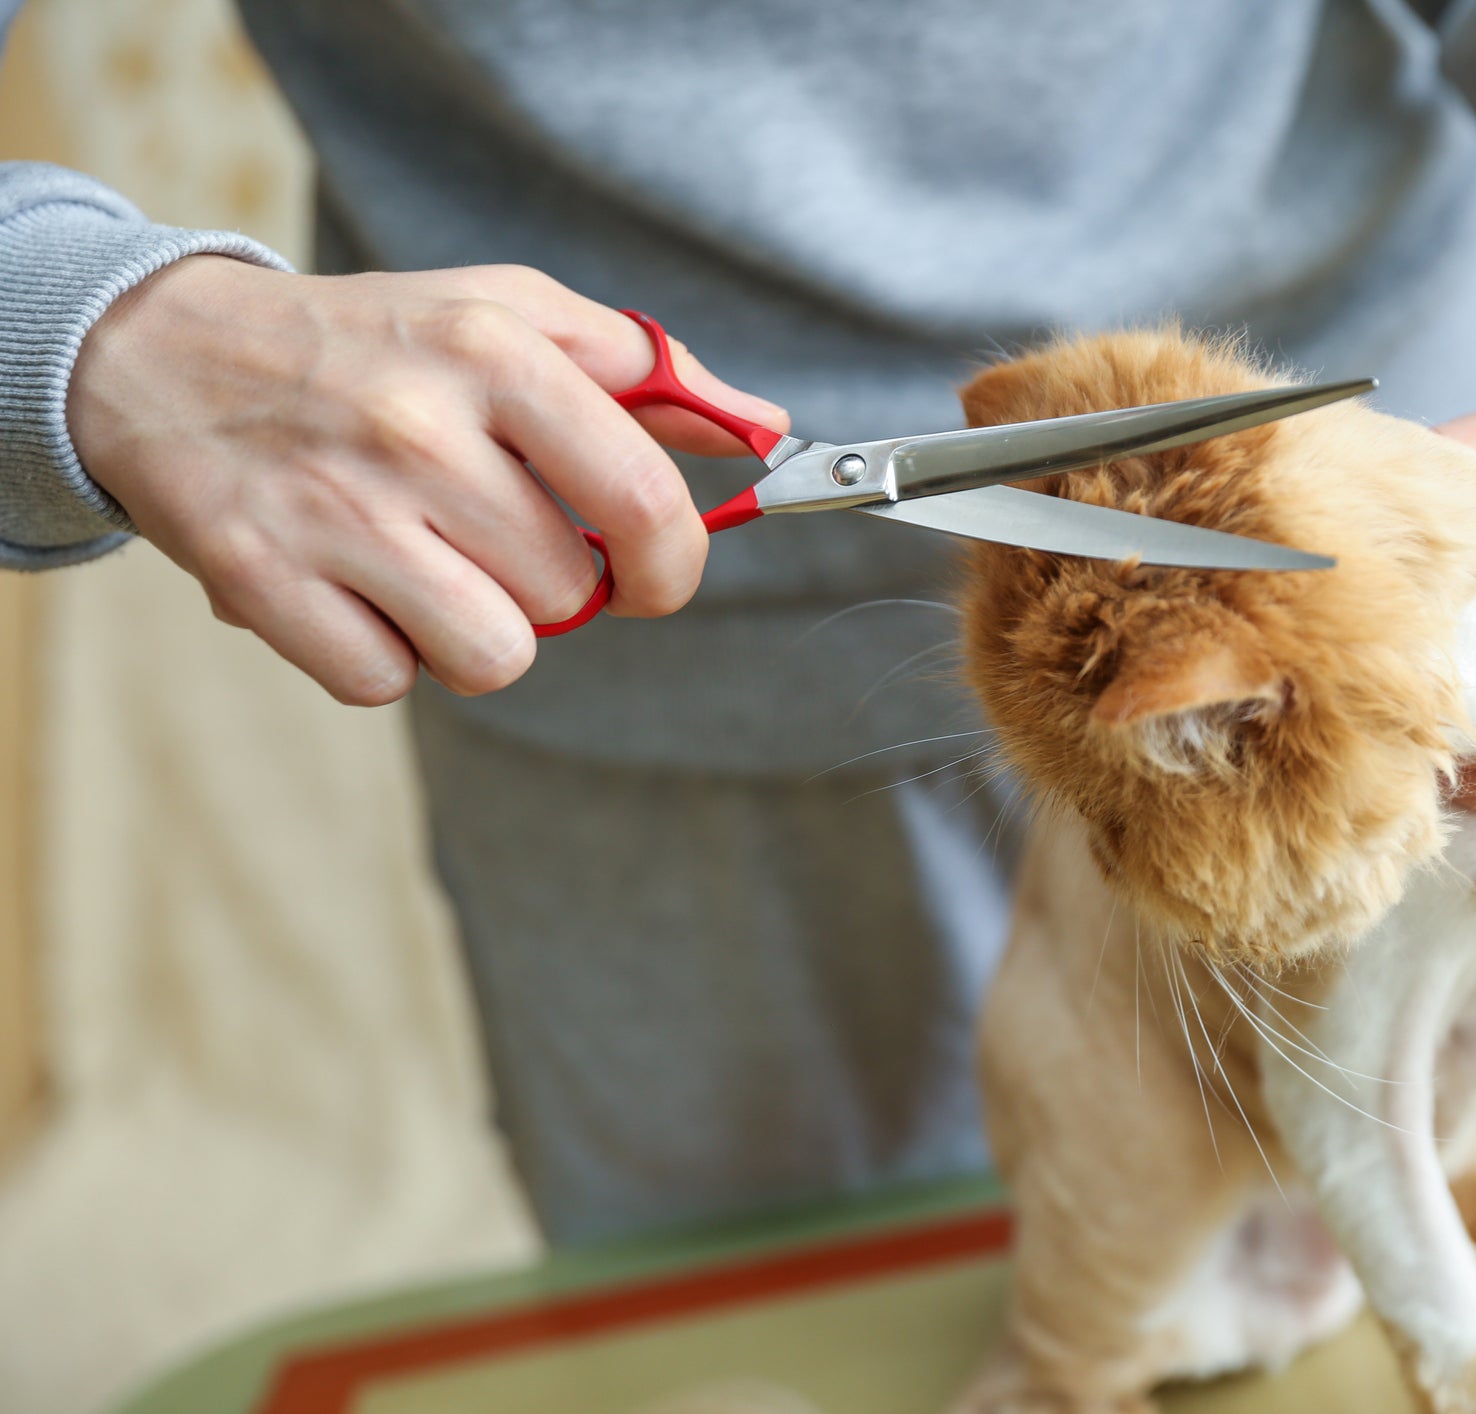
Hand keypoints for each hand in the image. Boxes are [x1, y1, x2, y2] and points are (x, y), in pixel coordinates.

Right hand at [67, 257, 786, 704]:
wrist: (161, 353)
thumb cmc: (372, 343)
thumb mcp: (509, 314)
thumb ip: (647, 372)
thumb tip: (762, 430)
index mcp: (494, 352)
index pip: (642, 498)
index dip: (676, 562)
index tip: (658, 575)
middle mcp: (416, 429)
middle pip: (569, 592)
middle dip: (552, 585)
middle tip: (492, 538)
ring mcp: (334, 509)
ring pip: (492, 655)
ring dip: (477, 634)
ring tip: (431, 569)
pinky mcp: (259, 579)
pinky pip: (386, 682)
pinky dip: (383, 656)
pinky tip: (356, 589)